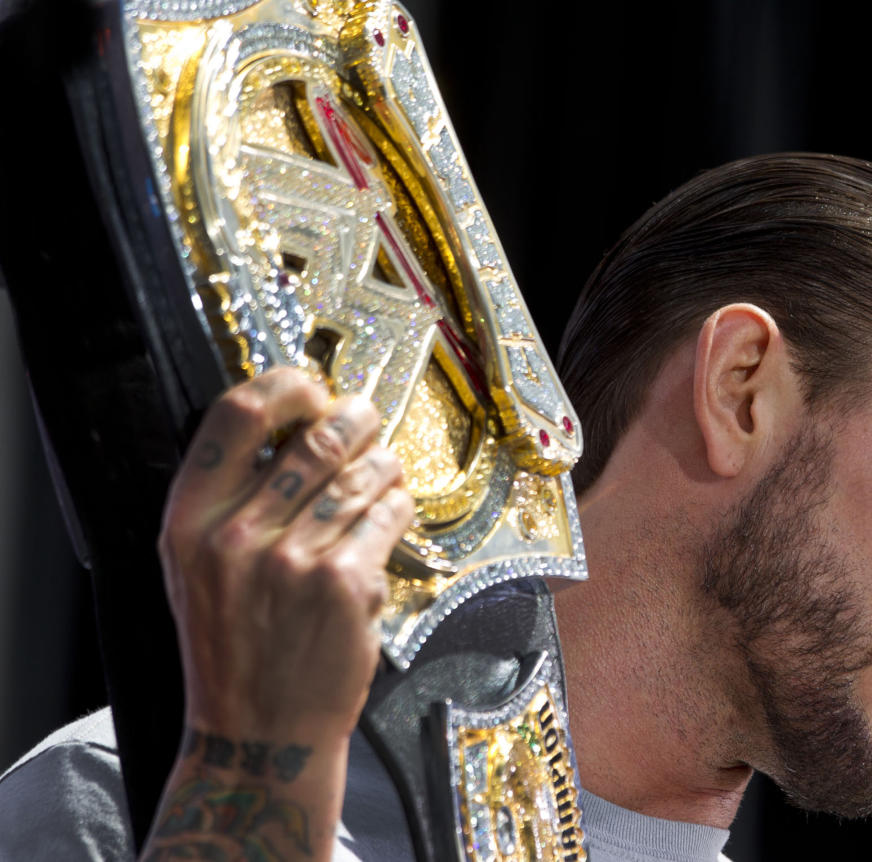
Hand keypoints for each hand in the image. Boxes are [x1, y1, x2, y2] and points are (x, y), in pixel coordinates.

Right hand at [158, 367, 412, 744]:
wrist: (259, 731)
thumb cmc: (235, 645)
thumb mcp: (199, 567)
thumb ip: (231, 497)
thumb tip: (296, 424)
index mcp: (190, 521)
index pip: (238, 414)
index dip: (286, 386)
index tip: (312, 388)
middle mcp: (236, 535)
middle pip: (316, 437)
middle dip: (356, 418)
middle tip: (367, 418)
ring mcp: (293, 559)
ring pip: (362, 473)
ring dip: (384, 465)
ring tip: (384, 471)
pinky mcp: (344, 584)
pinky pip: (388, 515)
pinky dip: (398, 506)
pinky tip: (392, 512)